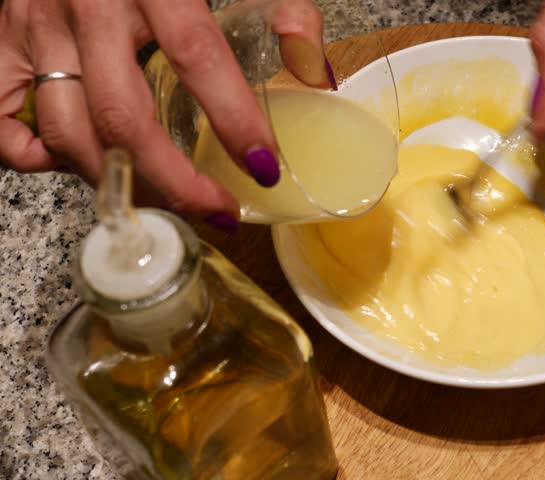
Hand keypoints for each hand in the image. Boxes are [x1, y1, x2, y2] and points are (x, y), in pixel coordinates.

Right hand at [0, 0, 332, 227]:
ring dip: (120, 180)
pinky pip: (4, 122)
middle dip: (174, 181)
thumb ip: (283, 10)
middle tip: (215, 210)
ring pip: (67, 131)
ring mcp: (34, 27)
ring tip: (164, 196)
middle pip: (123, 117)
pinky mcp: (2, 42)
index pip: (196, 58)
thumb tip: (319, 73)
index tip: (263, 167)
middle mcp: (86, 6)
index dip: (232, 119)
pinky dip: (36, 158)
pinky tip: (81, 164)